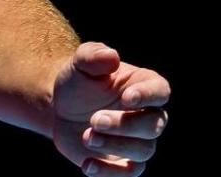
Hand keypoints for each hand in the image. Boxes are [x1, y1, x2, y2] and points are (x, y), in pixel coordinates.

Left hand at [48, 41, 170, 174]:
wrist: (61, 106)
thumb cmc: (78, 80)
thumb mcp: (80, 63)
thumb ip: (94, 55)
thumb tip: (112, 57)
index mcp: (144, 85)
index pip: (160, 91)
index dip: (147, 96)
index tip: (126, 98)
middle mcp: (148, 114)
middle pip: (153, 125)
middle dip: (125, 125)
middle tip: (94, 120)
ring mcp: (138, 140)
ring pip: (144, 151)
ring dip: (116, 145)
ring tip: (87, 136)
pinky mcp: (124, 161)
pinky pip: (130, 172)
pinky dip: (110, 171)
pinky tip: (87, 165)